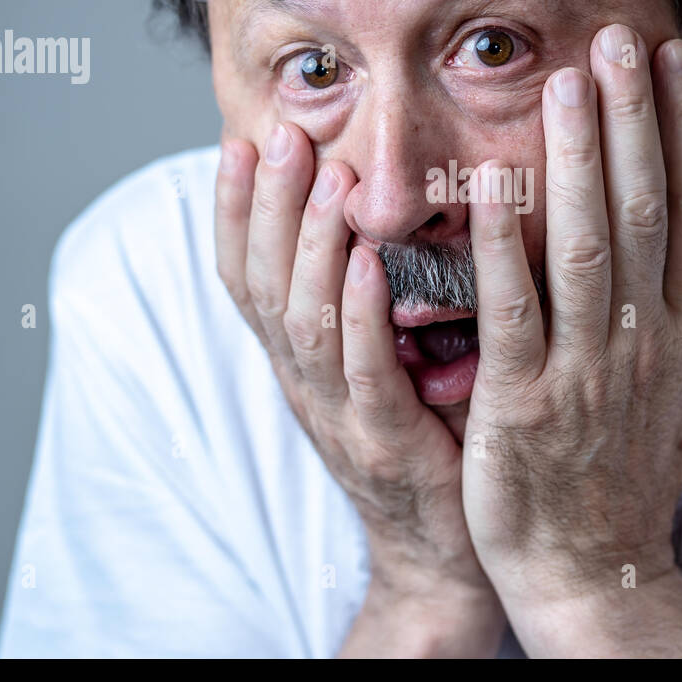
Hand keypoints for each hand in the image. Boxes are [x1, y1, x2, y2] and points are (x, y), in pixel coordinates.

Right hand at [214, 126, 505, 655]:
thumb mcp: (382, 355)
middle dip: (269, 206)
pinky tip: (368, 263)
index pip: (247, 273)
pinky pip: (364, 374)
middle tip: (280, 134)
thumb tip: (380, 197)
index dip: (237, 209)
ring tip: (325, 178)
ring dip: (312, 247)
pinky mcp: (386, 444)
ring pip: (305, 322)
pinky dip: (360, 316)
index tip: (241, 137)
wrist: (444, 548)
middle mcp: (304, 382)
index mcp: (299, 357)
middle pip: (266, 285)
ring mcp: (339, 415)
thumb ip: (372, 289)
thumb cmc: (425, 435)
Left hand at [461, 24, 681, 650]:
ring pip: (586, 247)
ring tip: (563, 83)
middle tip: (615, 38)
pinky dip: (504, 247)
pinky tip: (493, 183)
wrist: (595, 567)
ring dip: (578, 161)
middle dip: (632, 119)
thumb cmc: (638, 469)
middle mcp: (647, 339)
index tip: (673, 58)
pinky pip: (514, 313)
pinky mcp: (524, 403)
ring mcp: (587, 370)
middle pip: (645, 209)